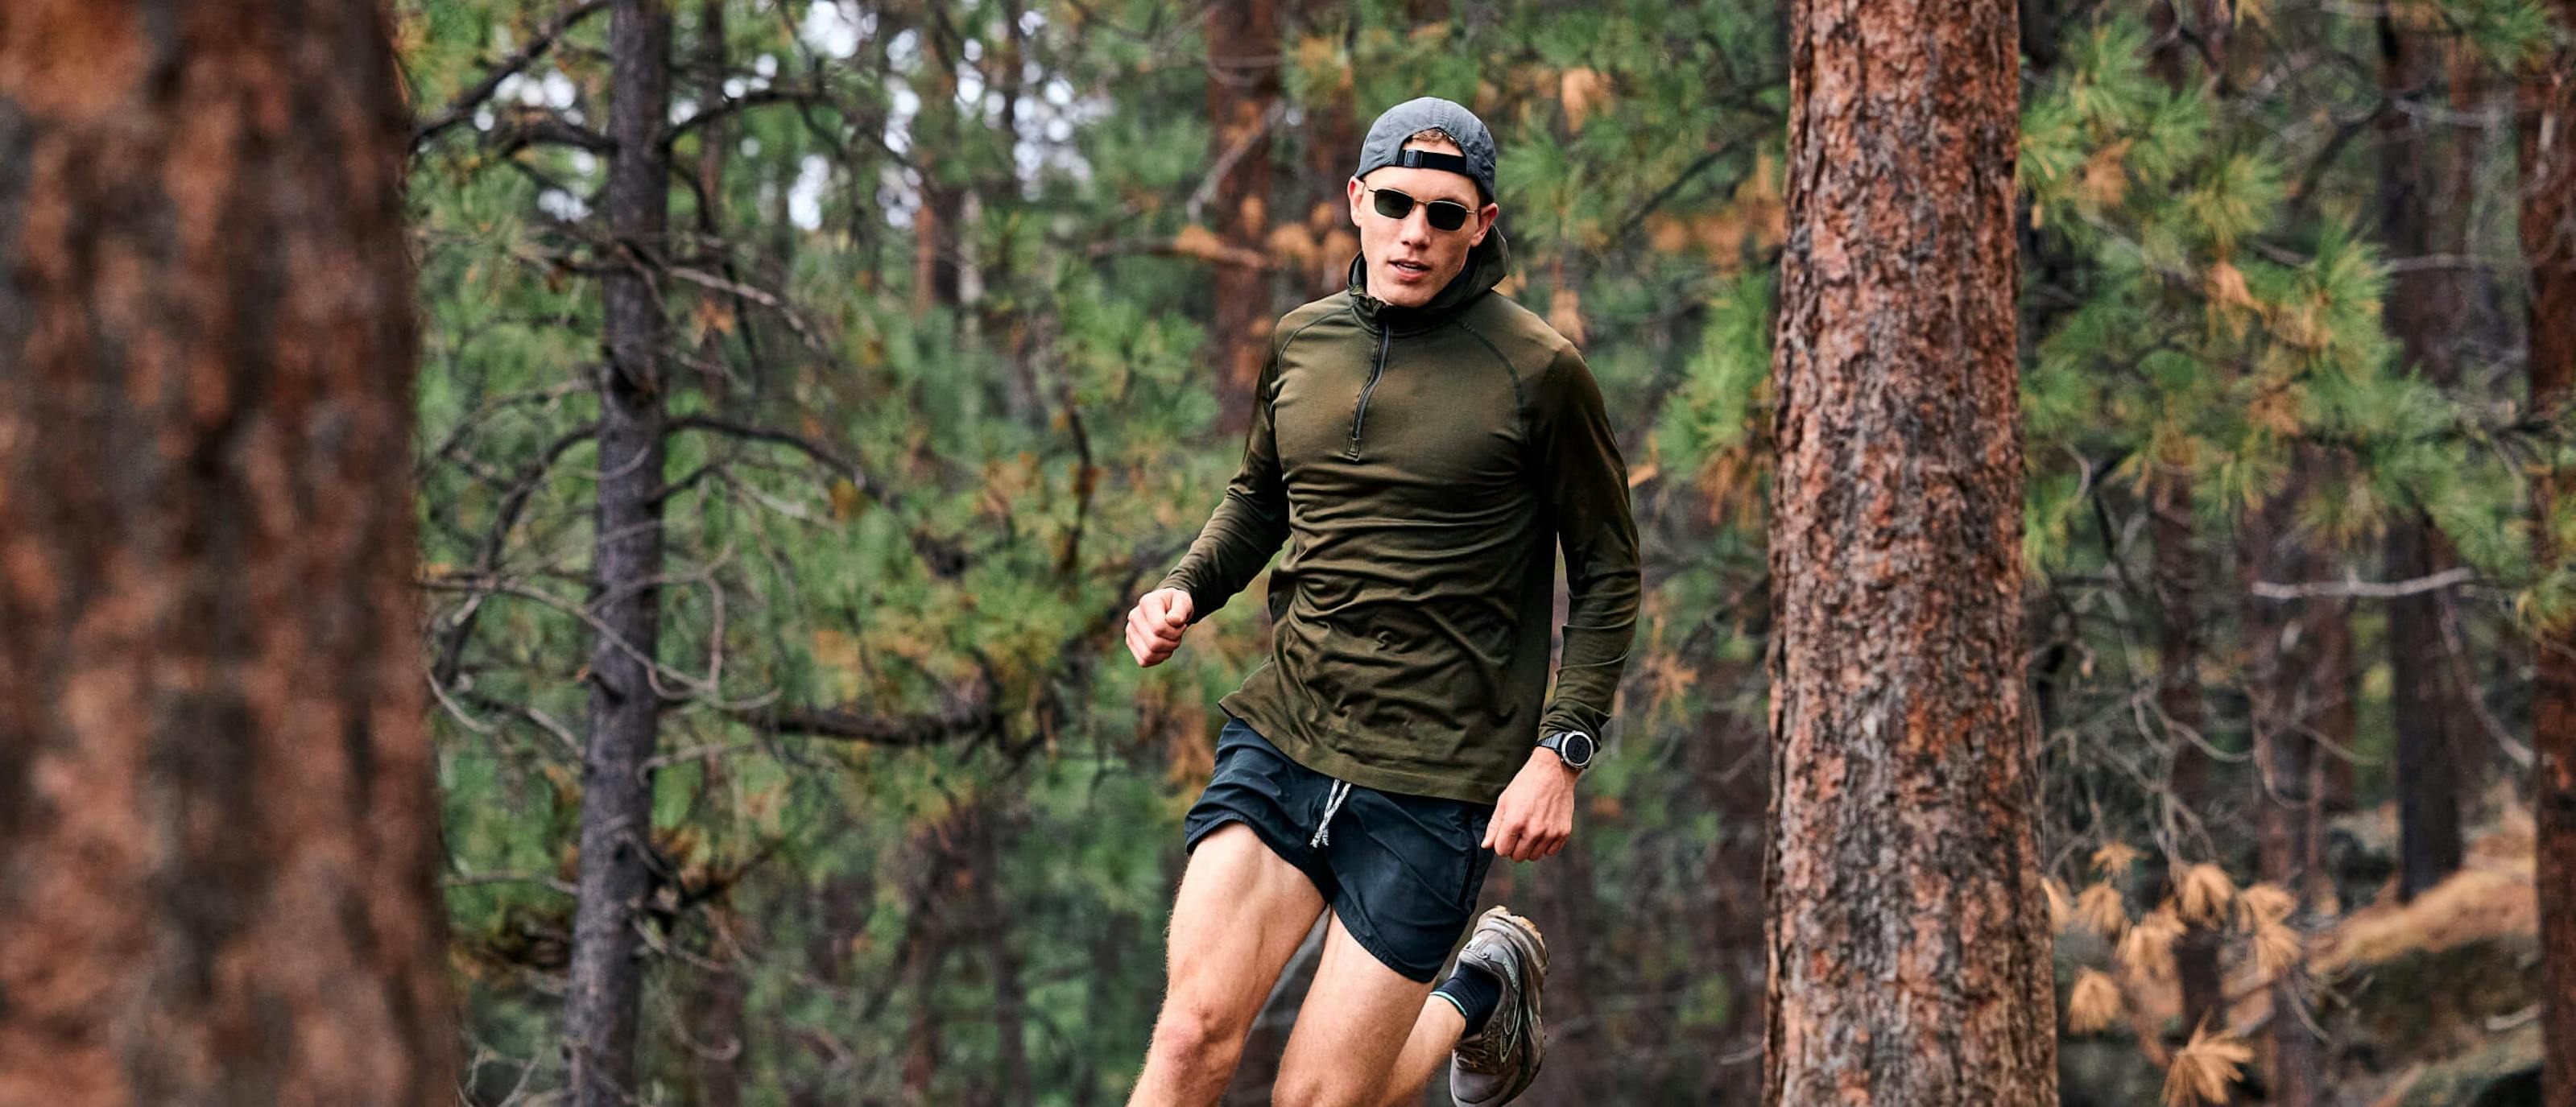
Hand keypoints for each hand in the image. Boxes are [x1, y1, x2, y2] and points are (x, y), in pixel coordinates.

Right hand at [1124, 587, 1194, 666]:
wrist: (1169, 609)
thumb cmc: (1177, 605)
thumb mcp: (1184, 602)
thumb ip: (1181, 609)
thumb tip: (1173, 620)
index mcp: (1147, 603)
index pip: (1159, 628)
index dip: (1175, 632)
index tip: (1183, 625)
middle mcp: (1134, 616)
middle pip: (1154, 643)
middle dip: (1173, 643)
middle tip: (1178, 635)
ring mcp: (1130, 630)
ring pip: (1148, 655)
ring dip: (1166, 653)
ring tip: (1171, 642)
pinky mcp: (1130, 642)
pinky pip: (1144, 661)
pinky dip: (1157, 659)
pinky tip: (1164, 648)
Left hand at [1482, 747, 1577, 861]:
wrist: (1553, 771)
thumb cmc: (1525, 785)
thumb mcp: (1504, 801)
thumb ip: (1494, 826)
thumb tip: (1487, 845)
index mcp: (1514, 822)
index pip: (1502, 850)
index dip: (1501, 843)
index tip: (1506, 833)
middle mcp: (1533, 831)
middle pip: (1518, 857)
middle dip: (1515, 847)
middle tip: (1518, 831)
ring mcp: (1549, 833)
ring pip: (1534, 856)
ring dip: (1530, 847)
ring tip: (1531, 828)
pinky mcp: (1563, 832)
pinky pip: (1550, 851)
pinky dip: (1545, 845)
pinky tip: (1544, 829)